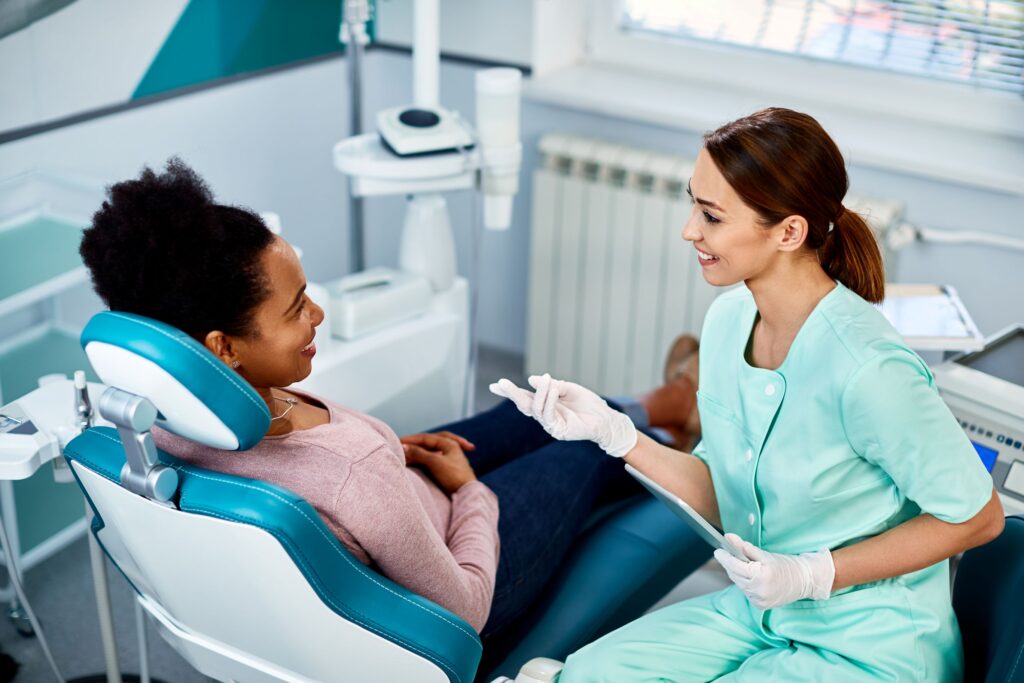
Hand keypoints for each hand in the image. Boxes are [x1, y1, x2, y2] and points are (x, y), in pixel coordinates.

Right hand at [400, 432, 476, 494]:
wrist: (466, 494)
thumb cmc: (453, 476)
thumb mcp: (434, 462)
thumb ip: (419, 453)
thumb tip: (403, 446)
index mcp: (449, 443)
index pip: (426, 438)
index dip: (410, 440)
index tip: (397, 442)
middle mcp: (450, 448)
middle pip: (429, 442)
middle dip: (415, 443)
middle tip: (401, 443)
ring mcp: (448, 458)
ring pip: (430, 451)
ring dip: (418, 452)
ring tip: (406, 456)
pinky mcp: (447, 469)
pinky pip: (431, 460)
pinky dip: (422, 459)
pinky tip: (415, 462)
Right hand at [489, 373, 636, 456]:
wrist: (605, 418)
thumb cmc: (588, 404)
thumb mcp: (568, 388)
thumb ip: (551, 385)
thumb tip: (532, 379)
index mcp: (546, 404)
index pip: (525, 397)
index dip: (510, 392)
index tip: (495, 385)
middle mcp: (545, 415)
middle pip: (524, 405)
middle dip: (512, 394)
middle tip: (501, 383)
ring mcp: (550, 424)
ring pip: (536, 409)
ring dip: (539, 393)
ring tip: (546, 379)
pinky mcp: (558, 431)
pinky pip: (549, 415)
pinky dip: (549, 401)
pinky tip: (553, 389)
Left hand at [713, 533, 834, 609]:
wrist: (804, 581)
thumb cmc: (785, 565)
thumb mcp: (765, 554)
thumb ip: (745, 547)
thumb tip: (728, 537)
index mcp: (761, 576)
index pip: (734, 566)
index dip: (724, 557)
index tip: (718, 550)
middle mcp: (759, 591)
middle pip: (734, 575)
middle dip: (730, 564)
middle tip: (728, 553)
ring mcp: (759, 601)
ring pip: (739, 584)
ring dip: (737, 574)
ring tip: (742, 564)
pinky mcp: (760, 606)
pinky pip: (746, 592)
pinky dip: (745, 584)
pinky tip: (751, 577)